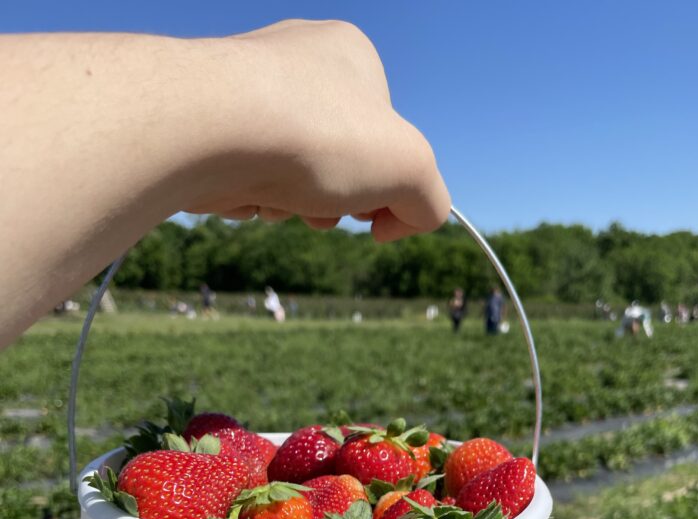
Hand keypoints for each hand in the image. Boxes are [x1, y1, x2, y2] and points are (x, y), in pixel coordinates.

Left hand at [182, 20, 450, 241]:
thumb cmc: (314, 134)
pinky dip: (252, 199)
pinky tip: (243, 192)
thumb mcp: (409, 169)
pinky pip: (248, 179)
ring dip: (292, 206)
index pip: (389, 138)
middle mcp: (296, 62)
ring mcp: (247, 93)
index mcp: (351, 55)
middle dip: (334, 201)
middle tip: (320, 207)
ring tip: (277, 197)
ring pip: (291, 176)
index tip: (370, 215)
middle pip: (338, 161)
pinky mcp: (209, 127)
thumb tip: (400, 222)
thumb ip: (430, 200)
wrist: (205, 129)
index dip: (387, 188)